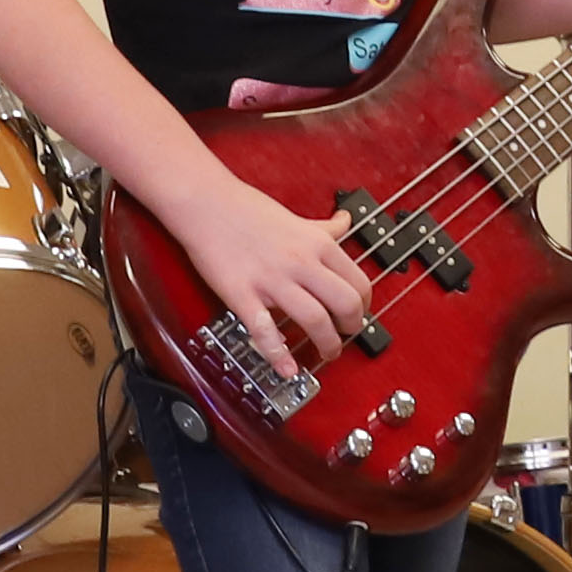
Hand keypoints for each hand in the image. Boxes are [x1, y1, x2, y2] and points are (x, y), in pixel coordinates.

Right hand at [178, 173, 370, 381]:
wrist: (205, 203)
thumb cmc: (247, 210)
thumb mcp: (297, 218)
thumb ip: (324, 228)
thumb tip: (345, 222)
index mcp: (317, 245)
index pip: (359, 282)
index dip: (365, 305)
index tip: (359, 314)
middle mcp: (300, 262)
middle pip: (346, 304)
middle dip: (353, 327)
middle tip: (347, 335)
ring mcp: (272, 280)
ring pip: (315, 320)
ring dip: (327, 344)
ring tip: (327, 352)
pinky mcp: (242, 295)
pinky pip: (265, 331)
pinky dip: (279, 356)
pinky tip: (288, 368)